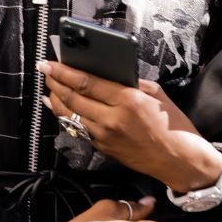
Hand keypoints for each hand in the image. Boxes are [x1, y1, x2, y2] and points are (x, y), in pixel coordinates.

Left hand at [38, 60, 221, 192]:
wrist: (178, 159)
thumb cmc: (171, 124)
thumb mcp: (155, 94)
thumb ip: (130, 82)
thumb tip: (108, 72)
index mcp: (127, 99)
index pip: (86, 82)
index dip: (63, 72)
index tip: (49, 63)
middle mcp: (112, 118)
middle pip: (72, 98)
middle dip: (54, 82)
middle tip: (44, 70)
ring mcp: (105, 135)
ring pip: (70, 114)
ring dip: (55, 99)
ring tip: (48, 87)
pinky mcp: (103, 148)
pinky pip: (79, 128)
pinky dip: (67, 115)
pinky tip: (61, 107)